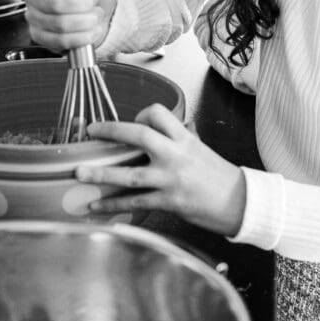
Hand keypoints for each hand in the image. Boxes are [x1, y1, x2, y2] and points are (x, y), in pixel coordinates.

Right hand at [22, 0, 117, 52]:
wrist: (100, 9)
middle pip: (54, 4)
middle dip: (84, 5)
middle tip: (94, 0)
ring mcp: (33, 16)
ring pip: (60, 24)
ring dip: (86, 21)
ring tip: (94, 14)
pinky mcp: (39, 36)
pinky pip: (59, 41)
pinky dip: (82, 37)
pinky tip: (90, 30)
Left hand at [76, 105, 245, 236]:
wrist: (240, 202)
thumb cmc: (219, 175)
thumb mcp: (200, 147)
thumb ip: (180, 138)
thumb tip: (163, 128)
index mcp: (183, 138)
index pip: (157, 114)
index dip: (139, 115)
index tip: (131, 121)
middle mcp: (175, 155)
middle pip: (139, 136)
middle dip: (111, 132)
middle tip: (91, 131)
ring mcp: (171, 179)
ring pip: (130, 174)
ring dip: (101, 173)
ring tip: (79, 173)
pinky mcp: (169, 202)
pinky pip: (135, 203)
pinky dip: (112, 205)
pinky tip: (95, 206)